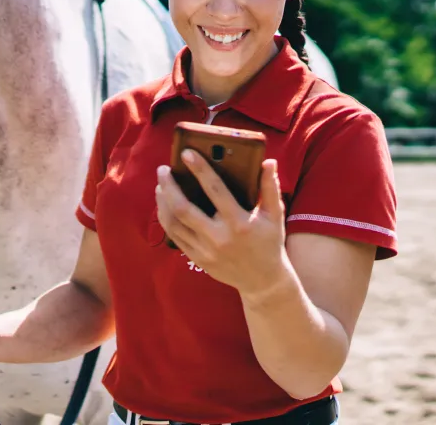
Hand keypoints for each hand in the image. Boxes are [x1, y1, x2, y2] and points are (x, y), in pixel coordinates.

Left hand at [155, 152, 291, 297]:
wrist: (263, 281)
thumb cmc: (269, 242)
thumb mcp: (275, 215)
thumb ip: (270, 188)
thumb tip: (268, 162)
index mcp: (239, 223)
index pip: (215, 190)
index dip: (200, 169)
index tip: (186, 153)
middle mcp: (219, 237)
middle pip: (183, 208)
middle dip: (169, 186)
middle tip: (163, 169)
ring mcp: (206, 250)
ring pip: (174, 223)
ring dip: (163, 201)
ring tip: (160, 185)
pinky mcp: (198, 259)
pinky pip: (175, 236)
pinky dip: (166, 218)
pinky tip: (164, 204)